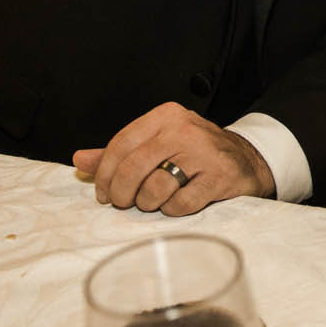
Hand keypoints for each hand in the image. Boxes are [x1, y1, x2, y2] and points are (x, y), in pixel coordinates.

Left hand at [71, 102, 275, 216]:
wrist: (246, 160)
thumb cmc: (194, 153)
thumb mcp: (157, 143)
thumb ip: (119, 152)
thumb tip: (79, 159)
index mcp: (166, 116)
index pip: (121, 144)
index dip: (104, 173)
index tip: (103, 192)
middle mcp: (184, 130)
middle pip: (133, 167)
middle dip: (121, 193)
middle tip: (123, 202)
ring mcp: (204, 153)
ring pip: (154, 188)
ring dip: (147, 203)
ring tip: (153, 201)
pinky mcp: (219, 178)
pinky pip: (180, 203)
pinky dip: (172, 210)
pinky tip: (176, 203)